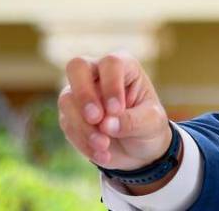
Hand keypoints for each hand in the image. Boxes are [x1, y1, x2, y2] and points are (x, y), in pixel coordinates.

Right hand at [57, 52, 171, 172]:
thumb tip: (106, 124)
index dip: (111, 85)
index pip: (111, 63)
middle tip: (96, 118)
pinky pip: (67, 124)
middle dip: (84, 94)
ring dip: (84, 126)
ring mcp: (80, 93)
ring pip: (67, 100)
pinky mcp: (69, 115)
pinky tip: (102, 154)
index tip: (117, 110)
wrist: (138, 149)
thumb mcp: (151, 123)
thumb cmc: (149, 125)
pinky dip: (83, 142)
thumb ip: (132, 121)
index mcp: (124, 67)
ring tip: (104, 146)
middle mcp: (98, 74)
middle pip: (77, 67)